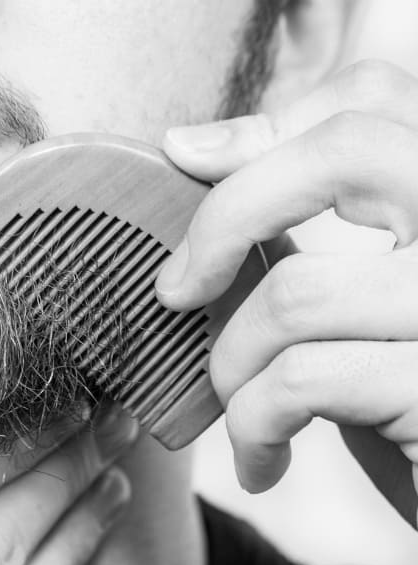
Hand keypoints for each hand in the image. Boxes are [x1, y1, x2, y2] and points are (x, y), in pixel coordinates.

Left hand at [157, 59, 417, 525]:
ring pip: (298, 291)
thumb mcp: (357, 299)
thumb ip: (304, 221)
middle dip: (228, 215)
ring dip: (233, 362)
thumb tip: (187, 143)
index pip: (380, 99)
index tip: (186, 161)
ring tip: (239, 407)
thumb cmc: (402, 405)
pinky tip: (261, 460)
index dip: (270, 127)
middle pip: (348, 149)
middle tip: (175, 289)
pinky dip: (254, 423)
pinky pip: (304, 379)